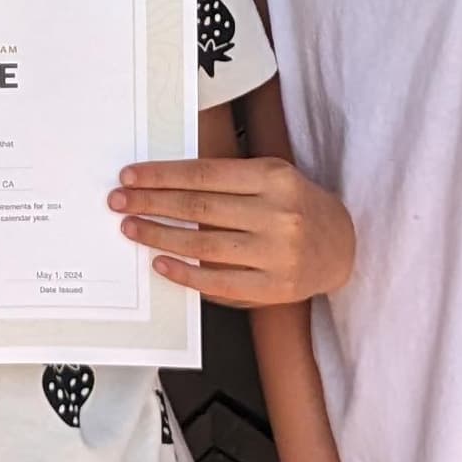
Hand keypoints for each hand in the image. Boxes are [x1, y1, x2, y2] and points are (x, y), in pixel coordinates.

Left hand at [110, 154, 353, 303]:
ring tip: (132, 229)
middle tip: (119, 202)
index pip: (204, 174)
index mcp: (273, 177)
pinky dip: (185, 273)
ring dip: (160, 236)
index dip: (162, 176)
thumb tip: (164, 186)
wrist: (342, 246)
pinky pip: (219, 281)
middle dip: (151, 203)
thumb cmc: (296, 206)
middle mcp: (277, 213)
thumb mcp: (271, 177)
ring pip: (204, 244)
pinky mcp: (274, 287)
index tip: (131, 177)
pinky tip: (161, 262)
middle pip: (199, 207)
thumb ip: (226, 181)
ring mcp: (277, 253)